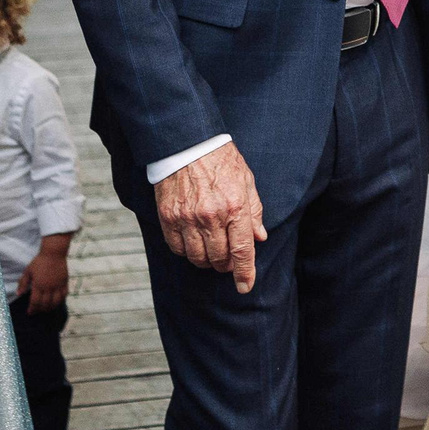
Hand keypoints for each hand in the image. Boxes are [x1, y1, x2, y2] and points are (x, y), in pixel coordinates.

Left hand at [15, 235, 70, 313]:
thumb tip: (18, 294)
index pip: (35, 302)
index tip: (30, 313)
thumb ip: (23, 283)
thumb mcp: (28, 271)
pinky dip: (60, 301)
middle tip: (37, 311)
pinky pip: (64, 295)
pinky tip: (57, 302)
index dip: (32, 309)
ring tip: (47, 309)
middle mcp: (49, 287)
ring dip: (51, 307)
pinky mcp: (65, 282)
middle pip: (45, 304)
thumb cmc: (39, 262)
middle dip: (40, 310)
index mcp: (38, 285)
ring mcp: (58, 285)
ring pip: (56, 302)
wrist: (54, 253)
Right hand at [155, 140, 267, 292]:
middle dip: (226, 265)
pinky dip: (186, 251)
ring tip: (211, 252)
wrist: (187, 143)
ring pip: (197, 258)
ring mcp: (187, 218)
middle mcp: (211, 216)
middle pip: (219, 258)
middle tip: (228, 259)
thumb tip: (259, 238)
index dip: (244, 273)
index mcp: (235, 207)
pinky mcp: (168, 217)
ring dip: (206, 261)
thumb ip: (254, 211)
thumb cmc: (220, 159)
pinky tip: (193, 243)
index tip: (245, 286)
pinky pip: (177, 248)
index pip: (242, 251)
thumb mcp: (246, 180)